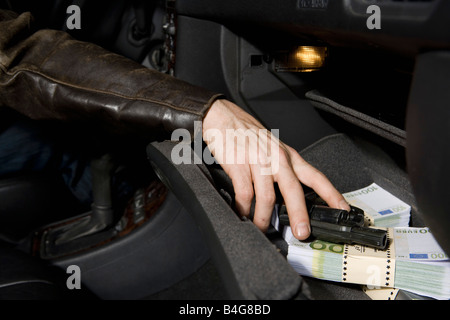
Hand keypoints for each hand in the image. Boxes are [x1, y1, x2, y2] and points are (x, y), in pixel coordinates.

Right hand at [202, 99, 349, 239]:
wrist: (224, 117)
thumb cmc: (249, 135)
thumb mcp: (273, 149)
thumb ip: (284, 171)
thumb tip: (291, 200)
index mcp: (288, 156)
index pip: (316, 176)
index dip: (332, 194)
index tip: (343, 209)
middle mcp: (276, 158)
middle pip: (293, 189)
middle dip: (299, 214)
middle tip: (301, 232)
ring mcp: (257, 161)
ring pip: (267, 197)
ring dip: (264, 218)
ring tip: (262, 227)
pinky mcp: (238, 164)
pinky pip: (244, 193)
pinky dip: (244, 208)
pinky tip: (243, 213)